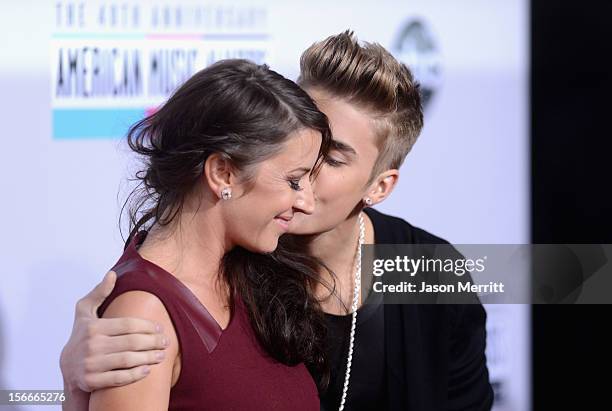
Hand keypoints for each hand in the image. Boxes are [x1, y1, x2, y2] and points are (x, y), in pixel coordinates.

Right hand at [60, 271, 168, 396]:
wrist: (66, 366)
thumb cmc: (81, 334)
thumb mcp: (84, 311)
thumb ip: (99, 293)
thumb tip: (112, 274)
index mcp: (93, 327)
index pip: (128, 324)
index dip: (147, 326)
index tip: (160, 328)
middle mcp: (91, 346)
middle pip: (132, 342)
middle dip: (153, 342)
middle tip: (165, 342)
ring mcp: (90, 365)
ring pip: (128, 360)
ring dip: (149, 358)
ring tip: (161, 355)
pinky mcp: (91, 382)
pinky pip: (119, 378)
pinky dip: (135, 375)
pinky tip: (147, 370)